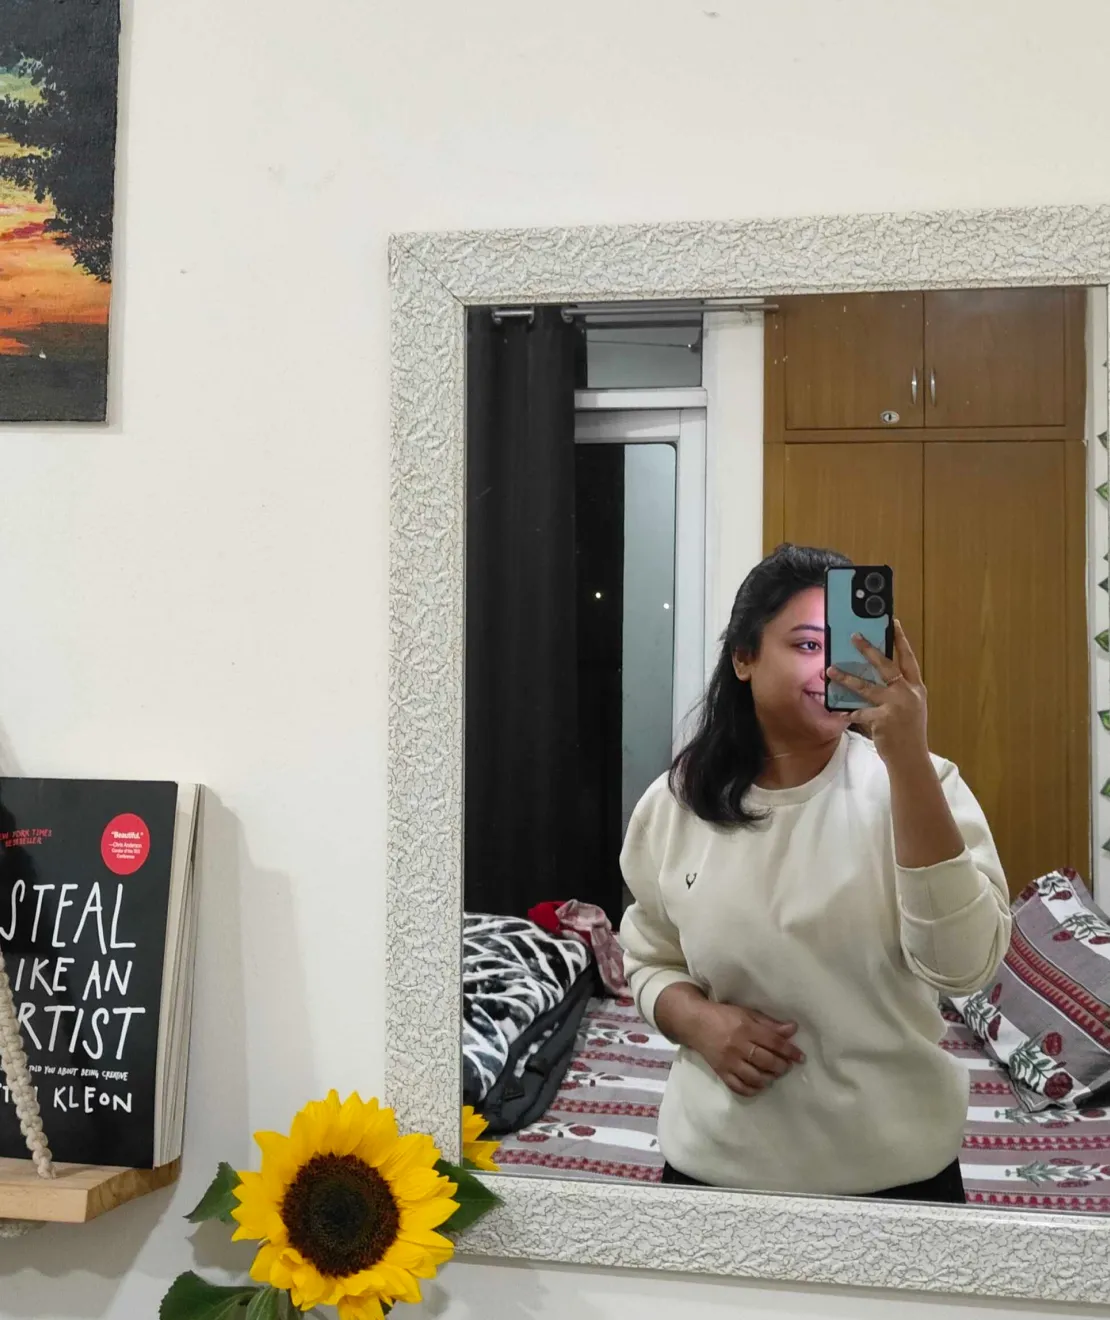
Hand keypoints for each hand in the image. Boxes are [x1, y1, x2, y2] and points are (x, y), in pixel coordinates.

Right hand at [689, 1001, 804, 1097]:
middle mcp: (738, 1046)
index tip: (800, 1057)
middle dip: (781, 1066)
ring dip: (769, 1078)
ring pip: (754, 1077)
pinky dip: (752, 1090)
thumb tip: (793, 1029)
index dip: (789, 1050)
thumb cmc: (724, 1016)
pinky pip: (739, 1087)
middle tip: (787, 1066)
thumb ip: (769, 1024)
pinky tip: (760, 1085)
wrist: (695, 1023)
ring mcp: (728, 1061)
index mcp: (745, 1028)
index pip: (773, 1042)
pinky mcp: (721, 1072)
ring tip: (773, 1075)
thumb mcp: (747, 1013)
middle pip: (766, 1061)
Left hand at [827, 618, 928, 769]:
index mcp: (916, 689)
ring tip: (831, 670)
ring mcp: (896, 706)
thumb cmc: (908, 733)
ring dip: (847, 678)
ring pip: (867, 687)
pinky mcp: (884, 720)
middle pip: (887, 666)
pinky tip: (840, 713)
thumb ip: (899, 691)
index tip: (894, 623)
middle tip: (854, 636)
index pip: (908, 659)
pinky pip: (860, 712)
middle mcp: (908, 694)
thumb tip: (876, 676)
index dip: (901, 641)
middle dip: (870, 649)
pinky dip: (849, 713)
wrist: (911, 759)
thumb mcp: (911, 708)